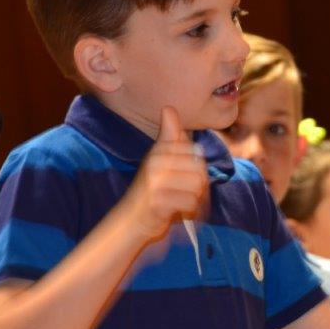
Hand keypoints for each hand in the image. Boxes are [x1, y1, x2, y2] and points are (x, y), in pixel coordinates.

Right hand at [123, 106, 208, 240]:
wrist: (129, 221)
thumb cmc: (150, 191)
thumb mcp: (158, 160)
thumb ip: (169, 137)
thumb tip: (168, 107)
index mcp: (158, 151)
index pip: (195, 152)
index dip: (196, 168)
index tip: (183, 178)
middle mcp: (156, 163)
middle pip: (200, 169)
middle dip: (198, 185)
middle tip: (185, 195)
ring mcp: (155, 183)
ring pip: (197, 186)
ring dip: (194, 199)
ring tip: (181, 203)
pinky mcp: (158, 202)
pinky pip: (190, 202)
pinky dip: (188, 211)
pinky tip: (178, 212)